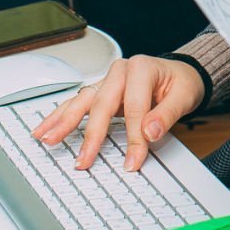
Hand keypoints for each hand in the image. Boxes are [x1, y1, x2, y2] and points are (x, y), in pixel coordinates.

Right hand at [30, 56, 206, 172]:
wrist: (179, 72)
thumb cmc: (180, 82)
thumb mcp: (184, 95)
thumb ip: (167, 115)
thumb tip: (150, 132)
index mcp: (140, 68)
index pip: (133, 107)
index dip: (133, 137)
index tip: (133, 161)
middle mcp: (119, 72)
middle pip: (101, 104)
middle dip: (91, 135)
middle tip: (83, 160)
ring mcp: (107, 81)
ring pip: (81, 101)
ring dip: (62, 122)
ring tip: (47, 138)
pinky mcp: (100, 91)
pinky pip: (78, 103)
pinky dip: (60, 116)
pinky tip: (46, 127)